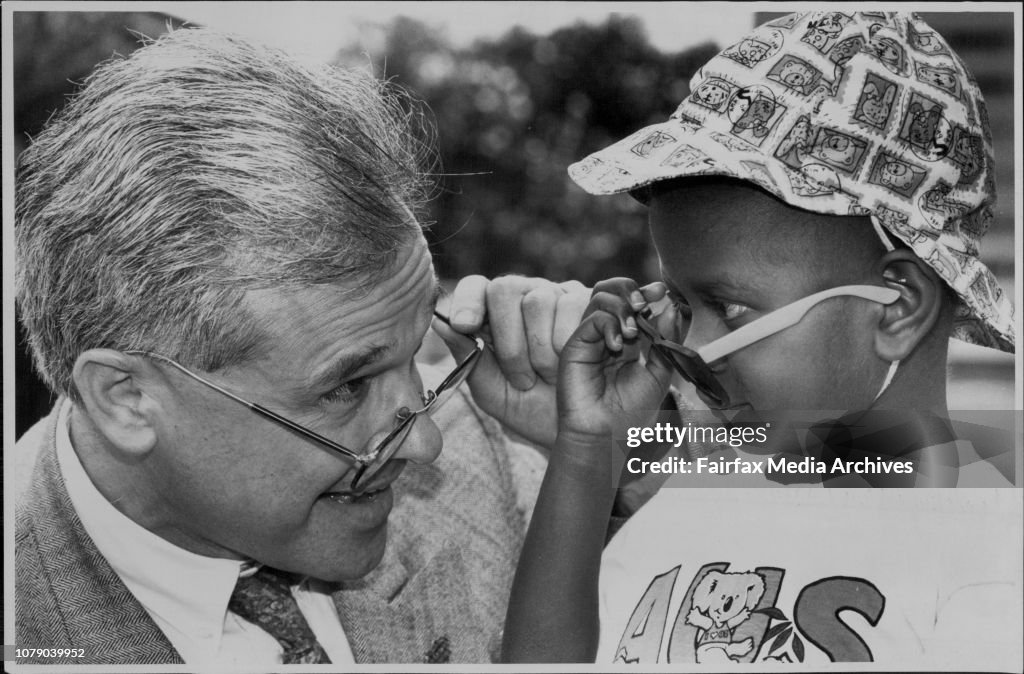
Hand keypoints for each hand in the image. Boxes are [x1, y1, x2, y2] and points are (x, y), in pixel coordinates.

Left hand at [433, 275, 588, 448]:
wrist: (583, 428)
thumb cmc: (533, 409)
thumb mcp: (495, 393)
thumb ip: (469, 359)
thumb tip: (439, 324)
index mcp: (496, 315)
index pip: (476, 287)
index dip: (467, 301)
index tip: (464, 325)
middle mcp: (527, 297)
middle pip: (505, 287)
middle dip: (508, 338)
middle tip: (521, 378)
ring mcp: (561, 296)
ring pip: (540, 298)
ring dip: (540, 346)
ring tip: (550, 377)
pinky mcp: (593, 301)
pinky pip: (575, 303)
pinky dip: (569, 338)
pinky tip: (574, 362)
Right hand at [557, 278, 672, 447]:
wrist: (607, 435)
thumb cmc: (631, 412)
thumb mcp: (659, 373)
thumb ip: (666, 340)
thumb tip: (673, 307)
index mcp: (628, 339)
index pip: (633, 303)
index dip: (647, 292)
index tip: (663, 292)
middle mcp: (607, 334)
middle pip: (613, 290)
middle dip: (631, 290)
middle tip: (644, 305)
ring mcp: (590, 338)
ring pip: (600, 298)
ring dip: (622, 307)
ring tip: (633, 332)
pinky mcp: (575, 345)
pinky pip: (592, 319)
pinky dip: (609, 324)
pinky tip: (618, 346)